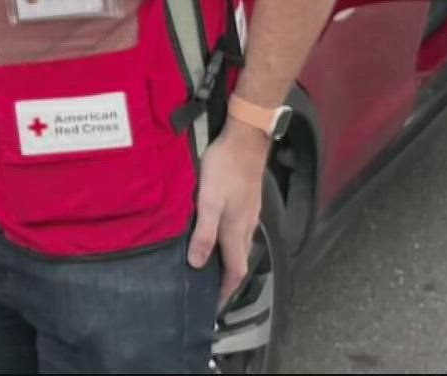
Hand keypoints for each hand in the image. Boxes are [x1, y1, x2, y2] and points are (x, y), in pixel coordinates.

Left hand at [187, 123, 269, 305]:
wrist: (245, 141)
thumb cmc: (225, 169)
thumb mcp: (208, 201)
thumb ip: (204, 233)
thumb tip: (197, 263)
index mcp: (236, 231)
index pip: (235, 271)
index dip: (225, 290)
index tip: (214, 306)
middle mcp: (246, 227)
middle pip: (239, 261)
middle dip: (226, 279)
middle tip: (209, 291)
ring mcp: (248, 214)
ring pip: (239, 246)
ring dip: (227, 261)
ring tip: (210, 268)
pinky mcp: (246, 202)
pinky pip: (238, 232)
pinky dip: (228, 243)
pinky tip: (216, 236)